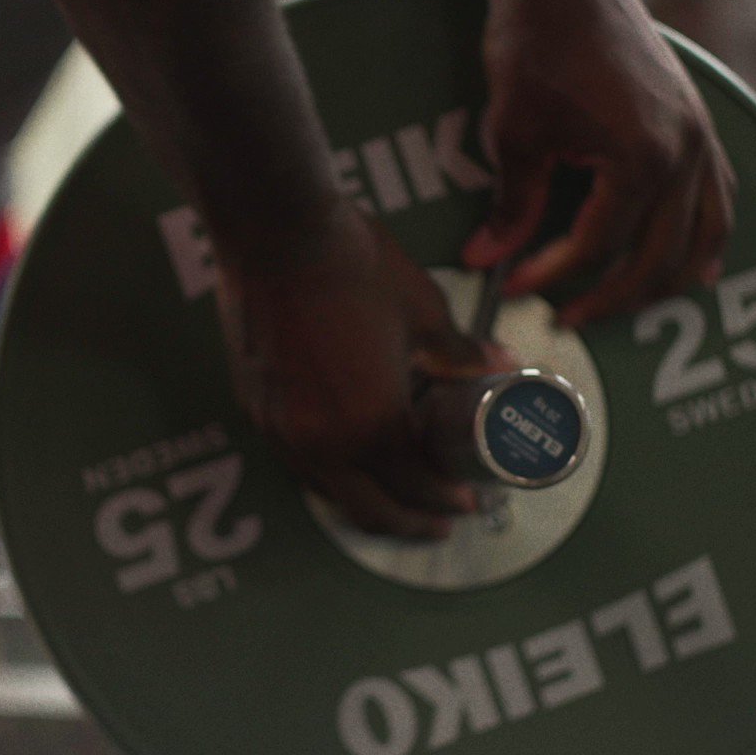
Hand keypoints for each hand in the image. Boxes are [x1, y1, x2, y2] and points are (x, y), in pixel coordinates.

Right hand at [215, 202, 506, 538]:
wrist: (276, 230)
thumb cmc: (350, 264)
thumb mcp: (420, 310)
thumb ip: (459, 352)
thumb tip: (499, 364)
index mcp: (369, 423)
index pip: (415, 486)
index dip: (446, 500)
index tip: (466, 501)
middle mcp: (319, 440)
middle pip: (369, 509)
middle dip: (409, 524)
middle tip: (438, 523)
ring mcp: (280, 429)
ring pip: (326, 494)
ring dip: (365, 505)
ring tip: (394, 499)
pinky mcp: (256, 409)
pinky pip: (298, 466)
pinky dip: (330, 479)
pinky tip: (346, 463)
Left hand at [463, 0, 735, 325]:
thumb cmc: (535, 44)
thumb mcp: (513, 132)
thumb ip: (511, 205)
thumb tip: (487, 259)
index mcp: (644, 155)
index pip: (598, 246)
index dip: (550, 276)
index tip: (510, 287)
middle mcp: (687, 152)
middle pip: (656, 259)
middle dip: (606, 298)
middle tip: (561, 318)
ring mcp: (701, 139)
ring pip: (699, 241)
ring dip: (658, 284)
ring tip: (614, 307)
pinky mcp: (698, 128)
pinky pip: (717, 204)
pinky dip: (701, 244)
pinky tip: (688, 271)